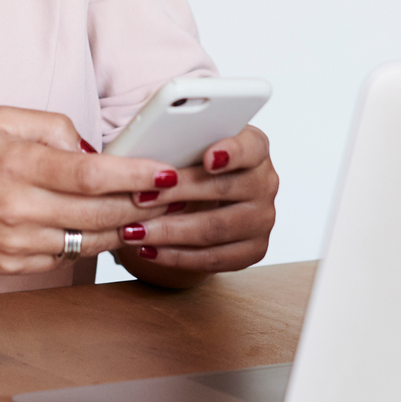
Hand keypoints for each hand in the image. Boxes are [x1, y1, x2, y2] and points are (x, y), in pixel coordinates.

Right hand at [0, 107, 168, 273]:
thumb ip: (48, 126)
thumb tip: (91, 148)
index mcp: (16, 164)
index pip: (90, 174)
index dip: (134, 175)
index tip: (164, 171)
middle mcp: (17, 208)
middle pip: (98, 212)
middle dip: (142, 204)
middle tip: (171, 195)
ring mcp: (14, 242)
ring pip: (88, 239)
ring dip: (122, 227)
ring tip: (145, 212)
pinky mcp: (11, 265)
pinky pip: (65, 256)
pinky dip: (88, 242)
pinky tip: (101, 228)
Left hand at [112, 125, 276, 288]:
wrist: (207, 194)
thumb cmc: (193, 161)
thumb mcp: (188, 143)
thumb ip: (177, 142)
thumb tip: (146, 152)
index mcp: (255, 148)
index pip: (250, 147)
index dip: (231, 152)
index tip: (208, 158)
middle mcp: (265, 182)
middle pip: (223, 189)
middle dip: (176, 195)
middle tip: (139, 198)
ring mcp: (263, 219)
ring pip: (215, 229)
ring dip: (170, 232)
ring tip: (135, 231)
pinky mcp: (254, 249)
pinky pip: (215, 259)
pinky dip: (178, 257)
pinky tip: (151, 251)